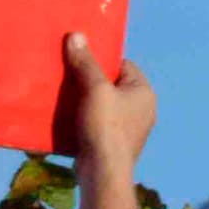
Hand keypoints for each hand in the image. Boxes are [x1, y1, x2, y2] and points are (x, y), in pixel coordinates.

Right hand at [61, 33, 153, 208]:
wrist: (103, 172)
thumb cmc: (105, 126)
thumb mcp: (95, 89)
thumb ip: (86, 63)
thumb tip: (77, 35)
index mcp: (144, 92)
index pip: (123, 65)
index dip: (101, 60)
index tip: (79, 58)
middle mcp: (143, 109)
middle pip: (112, 85)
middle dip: (90, 80)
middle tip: (68, 75)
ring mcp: (131, 128)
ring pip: (104, 105)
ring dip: (85, 100)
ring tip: (64, 94)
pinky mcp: (116, 143)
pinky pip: (99, 122)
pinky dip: (85, 118)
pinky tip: (67, 116)